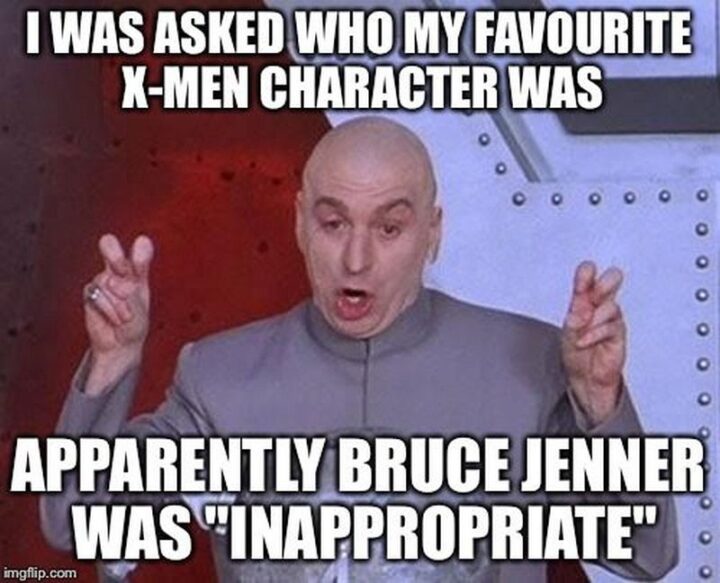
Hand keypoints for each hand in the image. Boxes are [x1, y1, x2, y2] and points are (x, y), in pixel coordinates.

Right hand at [83, 234, 153, 393]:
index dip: (140, 252)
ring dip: (117, 303)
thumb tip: (122, 286)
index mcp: (138, 275)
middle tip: (121, 270)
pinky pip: (96, 295)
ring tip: (123, 317)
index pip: (139, 257)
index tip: (142, 242)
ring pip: (106, 280)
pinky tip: (112, 317)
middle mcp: (120, 274)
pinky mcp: (90, 292)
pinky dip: (106, 309)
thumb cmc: (134, 327)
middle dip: (116, 257)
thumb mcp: (141, 315)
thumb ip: (133, 300)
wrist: (118, 345)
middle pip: (112, 251)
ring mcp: (103, 280)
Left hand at [561, 261, 625, 425]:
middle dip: (604, 285)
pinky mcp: (618, 334)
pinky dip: (595, 334)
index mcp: (584, 299)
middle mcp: (599, 305)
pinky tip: (584, 341)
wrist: (584, 376)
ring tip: (581, 331)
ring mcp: (611, 318)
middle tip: (593, 296)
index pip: (588, 276)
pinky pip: (611, 328)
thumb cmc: (575, 350)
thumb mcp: (567, 332)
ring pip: (611, 306)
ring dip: (593, 318)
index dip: (587, 273)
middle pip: (612, 279)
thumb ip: (573, 319)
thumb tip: (577, 313)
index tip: (583, 275)